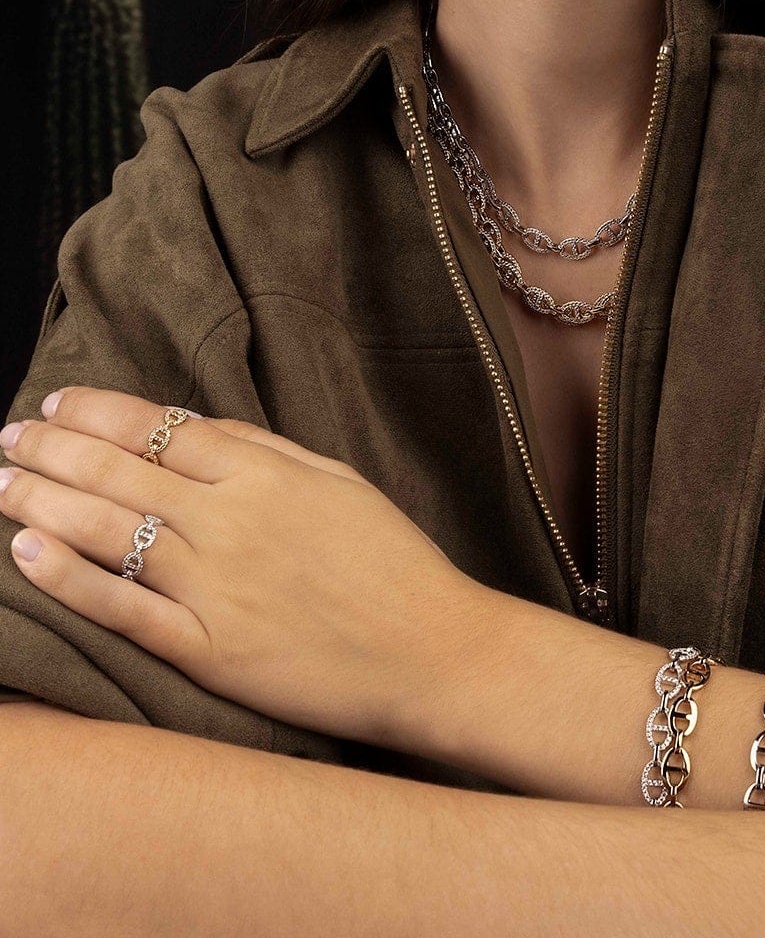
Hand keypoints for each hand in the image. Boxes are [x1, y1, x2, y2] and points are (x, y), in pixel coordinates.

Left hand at [0, 385, 486, 750]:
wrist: (431, 650)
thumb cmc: (393, 562)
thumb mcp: (337, 479)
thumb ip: (264, 449)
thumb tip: (197, 426)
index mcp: (263, 473)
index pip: (157, 427)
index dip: (97, 412)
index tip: (56, 403)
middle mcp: (229, 521)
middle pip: (118, 471)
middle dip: (51, 448)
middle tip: (7, 437)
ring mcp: (213, 586)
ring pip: (105, 531)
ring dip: (41, 502)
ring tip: (0, 484)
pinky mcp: (207, 649)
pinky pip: (122, 607)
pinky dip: (67, 578)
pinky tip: (24, 553)